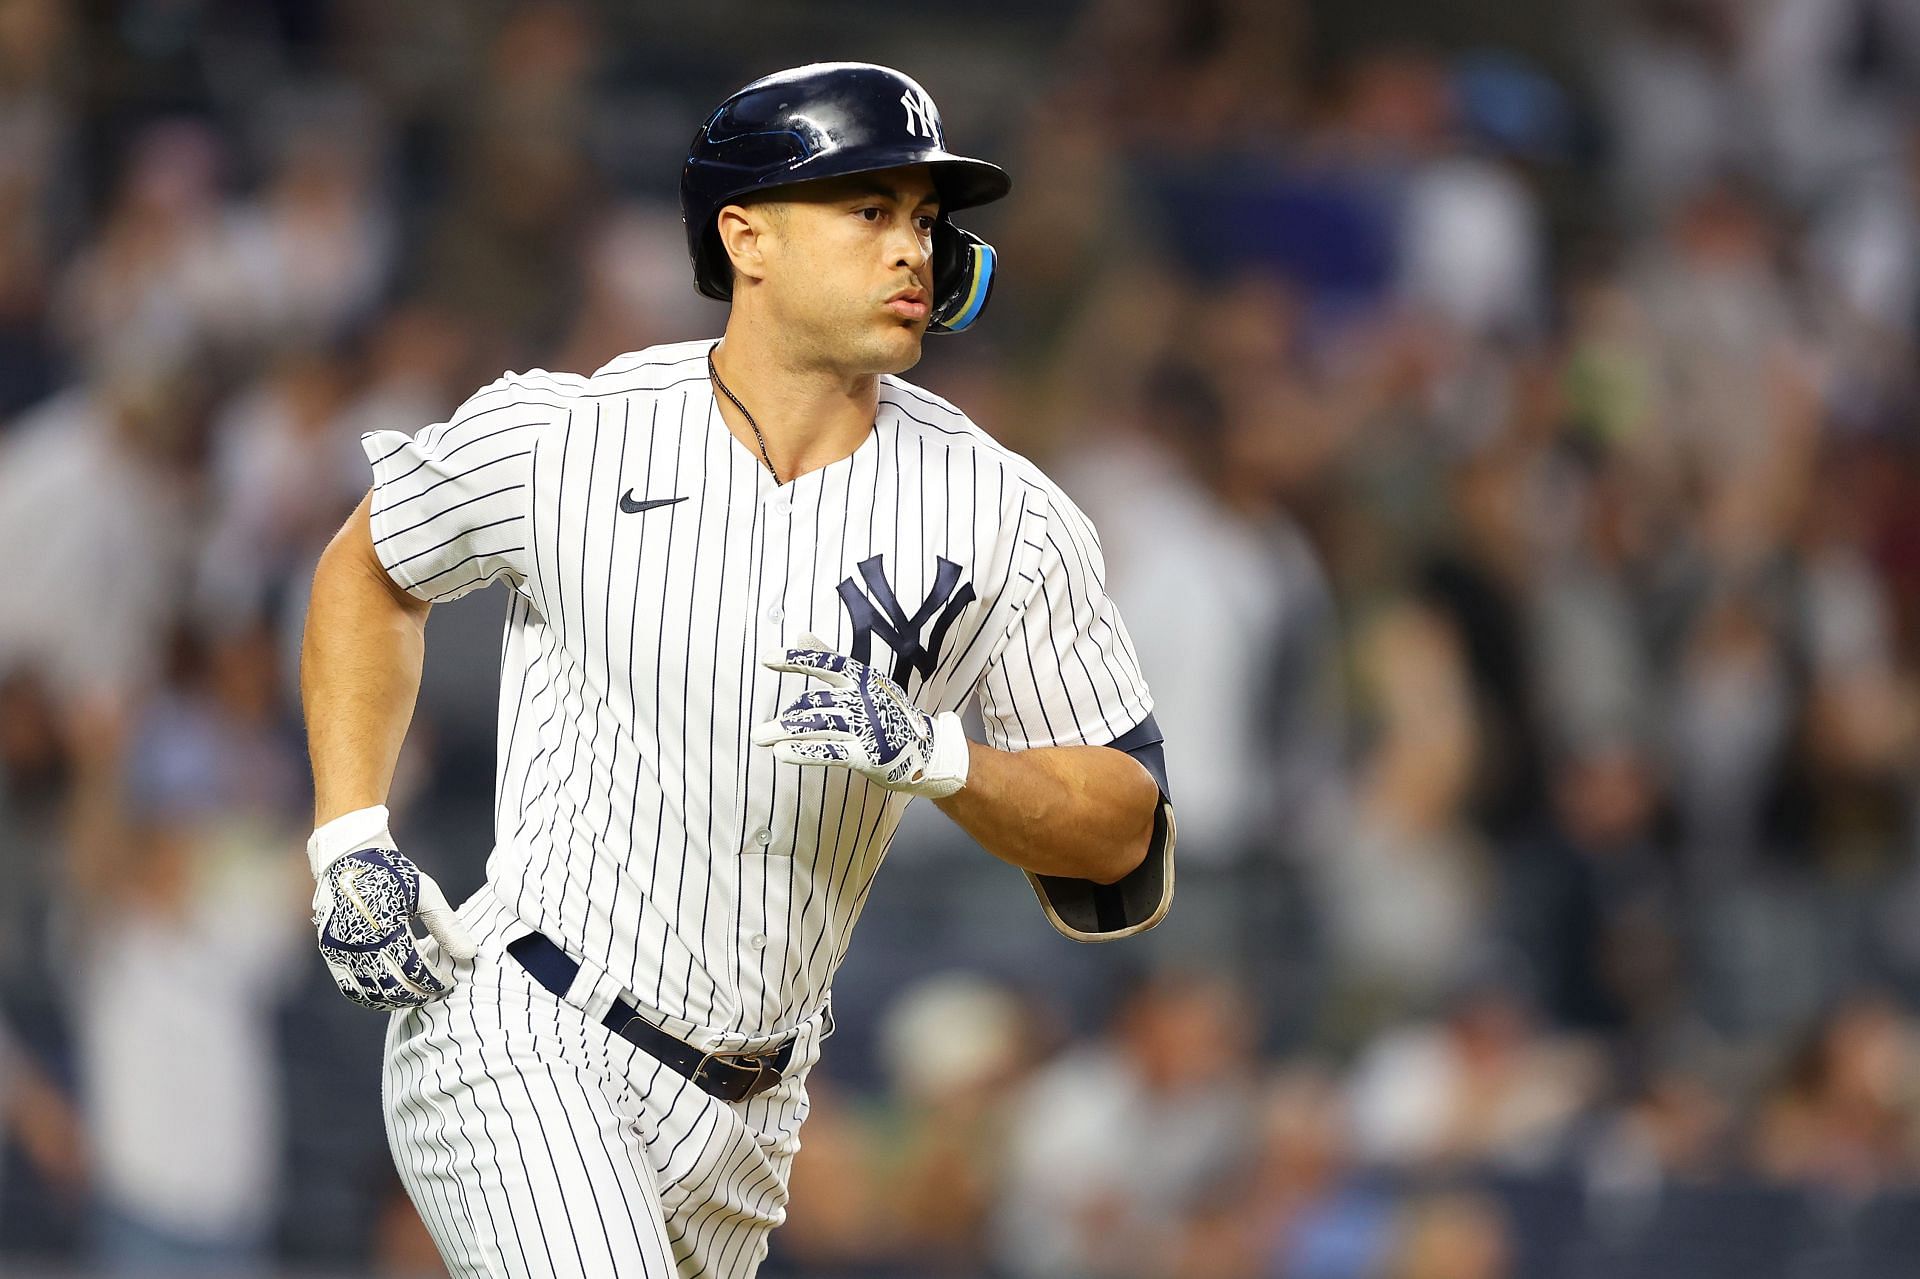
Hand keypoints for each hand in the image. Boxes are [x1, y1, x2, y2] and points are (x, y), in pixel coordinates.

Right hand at [308, 805, 477, 1010]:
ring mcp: (341, 951)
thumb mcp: (424, 893)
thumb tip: (469, 953)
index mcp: (386, 927)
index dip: (434, 982)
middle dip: (419, 995)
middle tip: (435, 993)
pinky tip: (388, 995)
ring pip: (371, 993)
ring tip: (415, 995)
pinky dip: (370, 997)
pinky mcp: (330, 953)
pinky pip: (350, 988)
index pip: (415, 970)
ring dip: (396, 1000)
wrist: (347, 858)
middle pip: (394, 987)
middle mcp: (360, 943)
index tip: (449, 983)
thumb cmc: (391, 873)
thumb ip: (446, 925)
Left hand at [753, 634, 969, 797]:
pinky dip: (805, 751)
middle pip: (817, 704)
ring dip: (787, 734)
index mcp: (863, 678)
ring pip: (820, 726)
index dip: (797, 660)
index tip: (767, 658)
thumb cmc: (889, 713)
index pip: (827, 662)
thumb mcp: (865, 682)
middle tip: (758, 732)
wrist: (927, 751)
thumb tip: (801, 633)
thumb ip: (830, 659)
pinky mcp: (868, 754)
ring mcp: (868, 727)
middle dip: (786, 719)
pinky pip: (831, 750)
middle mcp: (865, 699)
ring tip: (762, 739)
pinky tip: (782, 753)